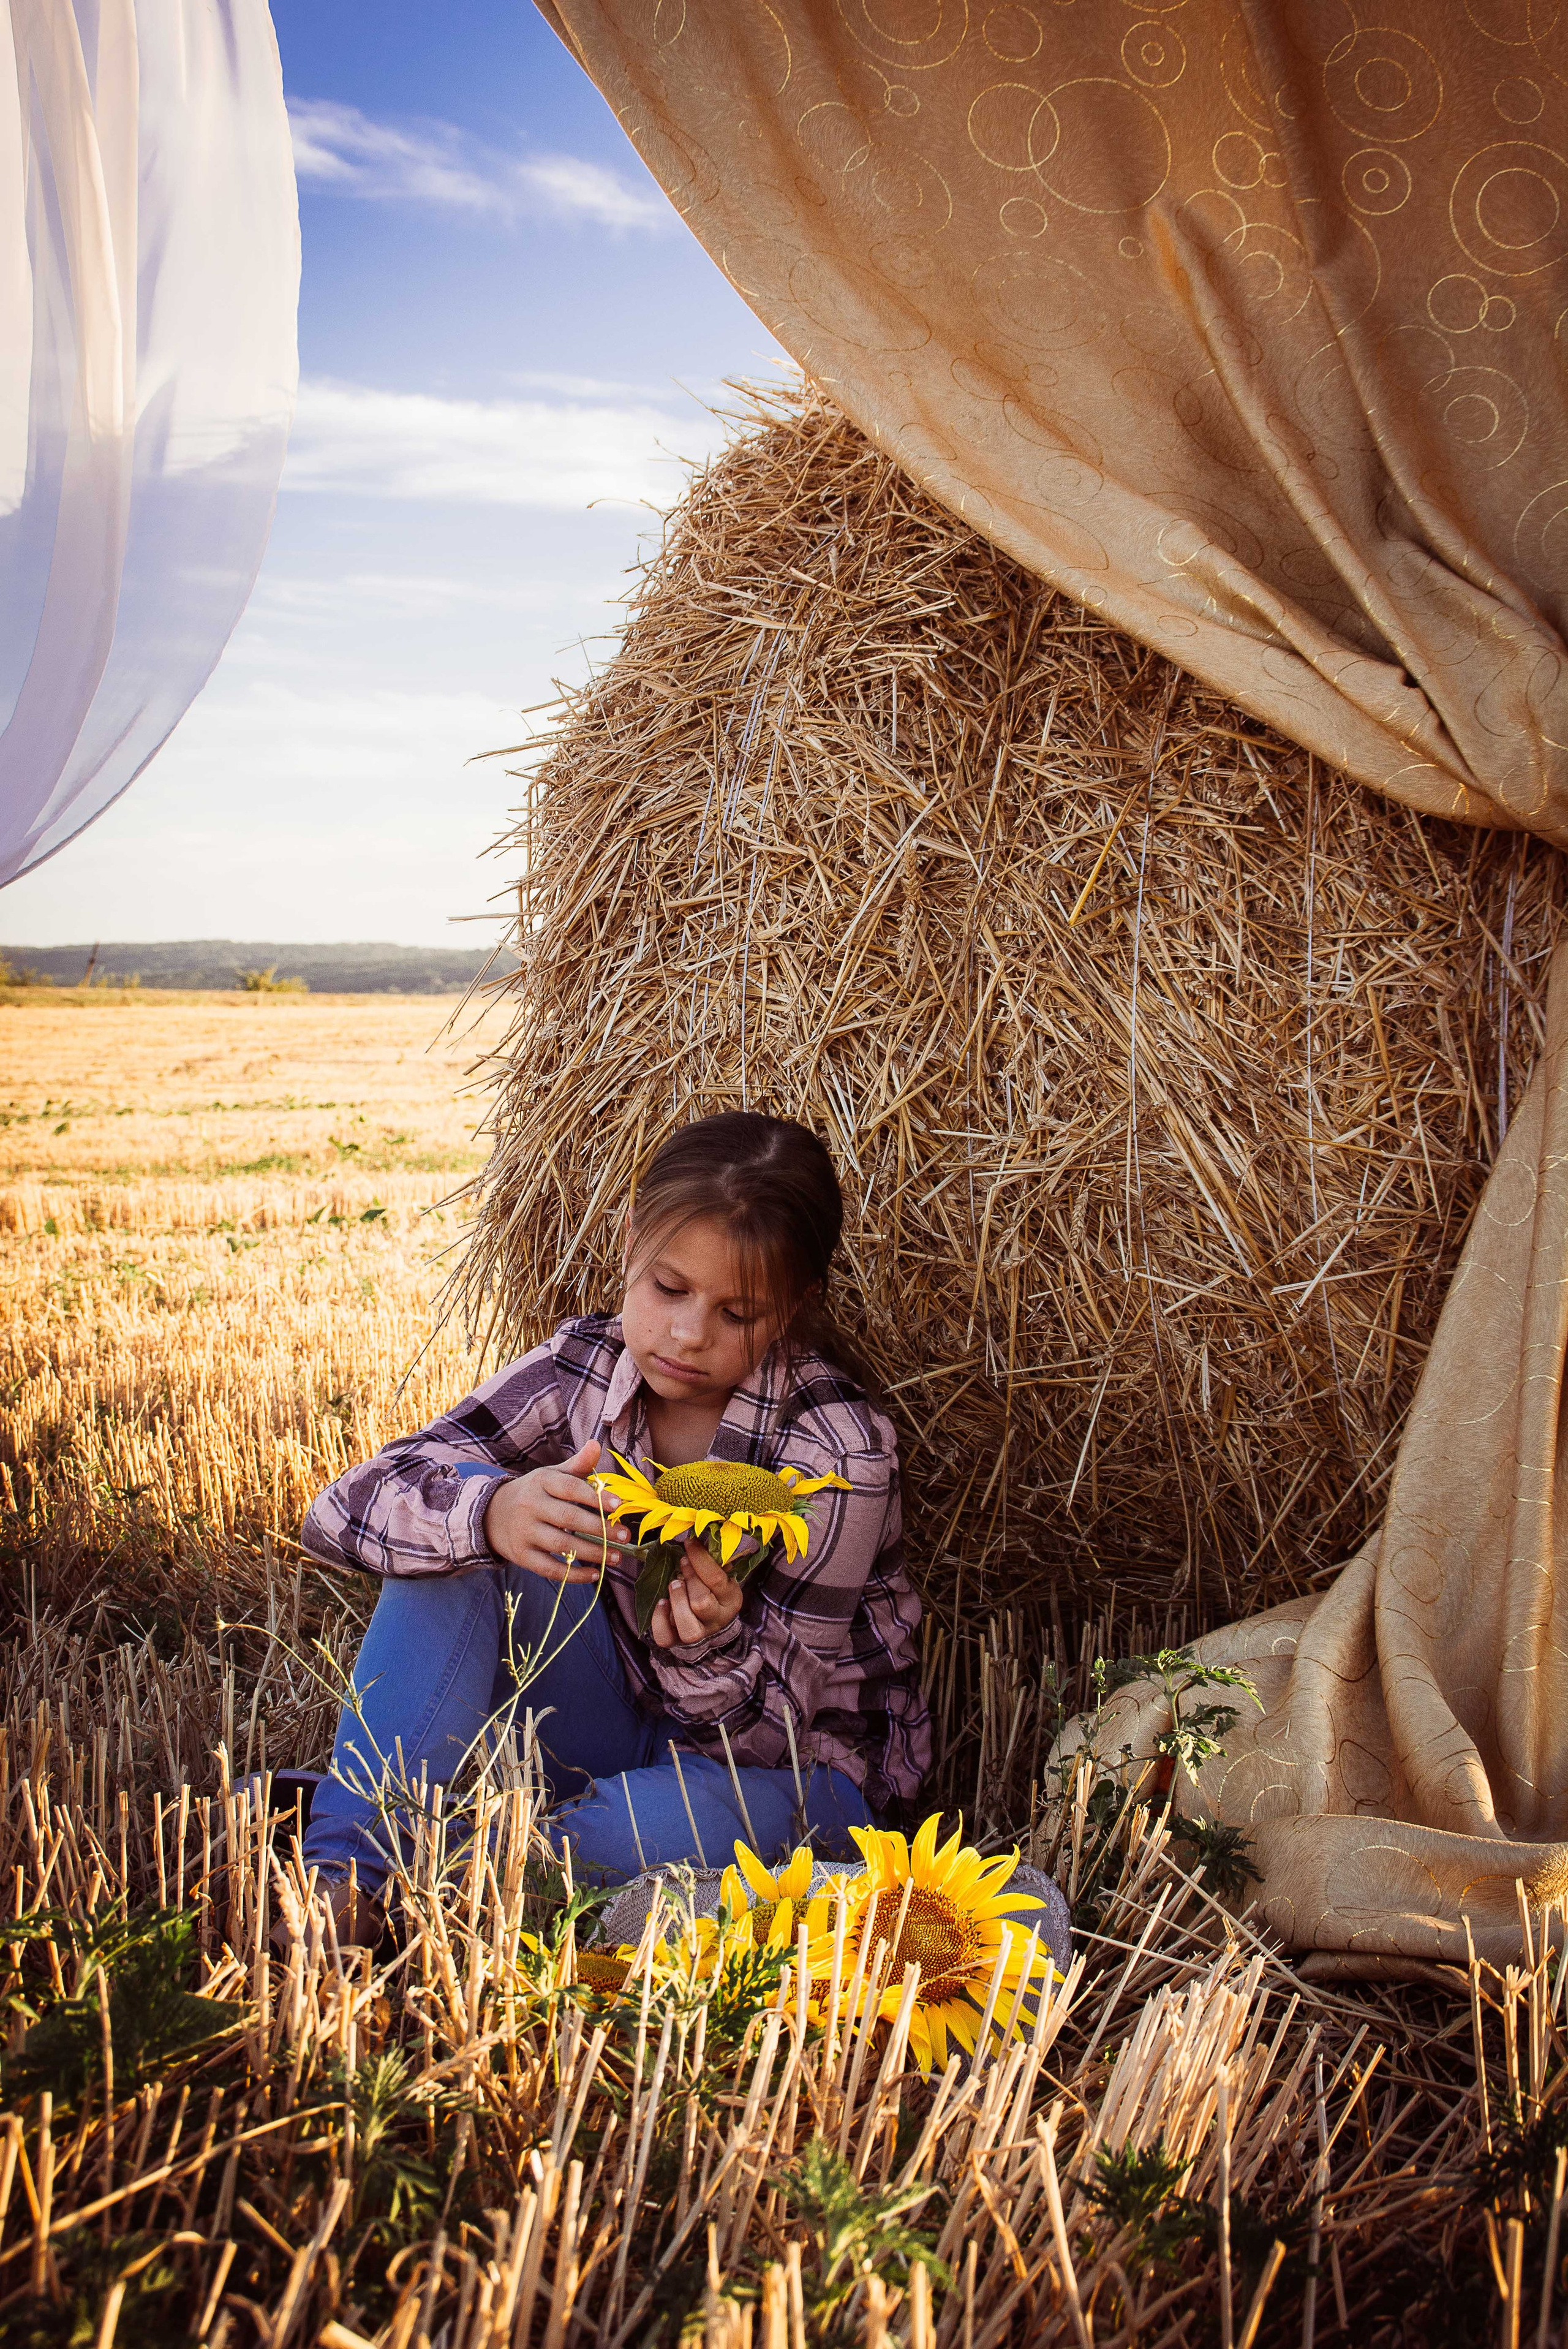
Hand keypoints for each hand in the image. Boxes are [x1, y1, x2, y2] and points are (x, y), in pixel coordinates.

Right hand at [483, 1440, 626, 1583]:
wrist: (493, 1515)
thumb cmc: (535, 1493)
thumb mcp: (552, 1475)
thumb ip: (577, 1465)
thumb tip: (597, 1444)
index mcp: (542, 1482)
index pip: (571, 1488)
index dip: (595, 1496)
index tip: (618, 1505)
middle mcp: (531, 1505)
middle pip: (568, 1518)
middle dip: (600, 1529)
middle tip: (625, 1536)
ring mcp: (524, 1532)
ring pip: (561, 1544)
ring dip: (592, 1553)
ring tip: (617, 1557)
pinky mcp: (522, 1555)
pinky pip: (549, 1568)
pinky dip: (573, 1575)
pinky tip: (595, 1575)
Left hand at [649, 1534, 746, 1649]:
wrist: (713, 1621)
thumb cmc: (714, 1589)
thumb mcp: (722, 1575)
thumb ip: (715, 1560)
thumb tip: (701, 1537)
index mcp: (731, 1599)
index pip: (716, 1578)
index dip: (699, 1558)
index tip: (689, 1543)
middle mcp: (717, 1619)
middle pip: (701, 1603)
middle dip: (688, 1579)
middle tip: (682, 1565)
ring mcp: (698, 1634)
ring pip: (688, 1628)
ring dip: (677, 1601)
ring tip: (674, 1584)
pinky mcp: (678, 1641)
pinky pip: (665, 1638)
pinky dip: (659, 1619)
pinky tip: (662, 1603)